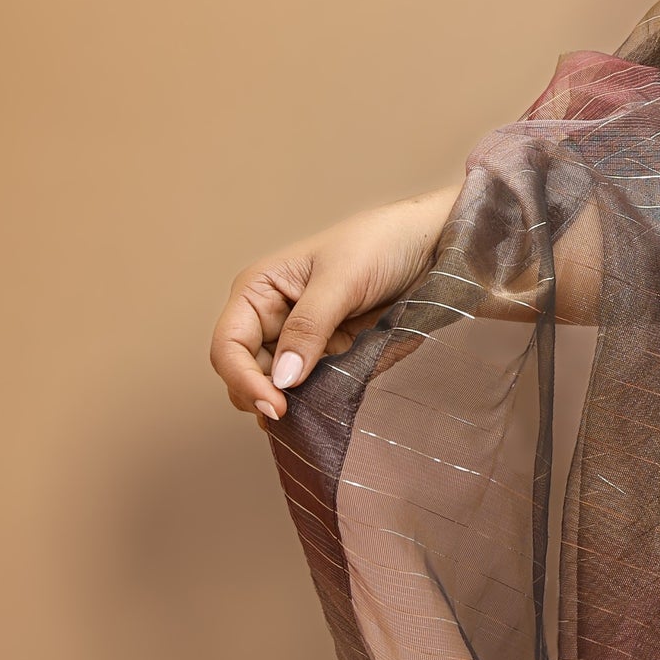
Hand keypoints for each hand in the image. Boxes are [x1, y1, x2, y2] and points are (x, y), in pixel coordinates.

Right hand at [211, 183, 459, 427]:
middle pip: (244, 376)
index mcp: (258, 291)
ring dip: (288, 408)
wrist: (432, 244)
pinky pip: (310, 394)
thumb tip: (282, 379)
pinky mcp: (330, 358)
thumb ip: (310, 326)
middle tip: (294, 417)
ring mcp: (300, 342)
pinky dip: (313, 408)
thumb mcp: (343, 278)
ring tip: (313, 417)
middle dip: (262, 398)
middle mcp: (271, 320)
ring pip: (274, 390)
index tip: (276, 405)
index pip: (228, 347)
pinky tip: (326, 414)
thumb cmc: (381, 242)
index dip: (242, 380)